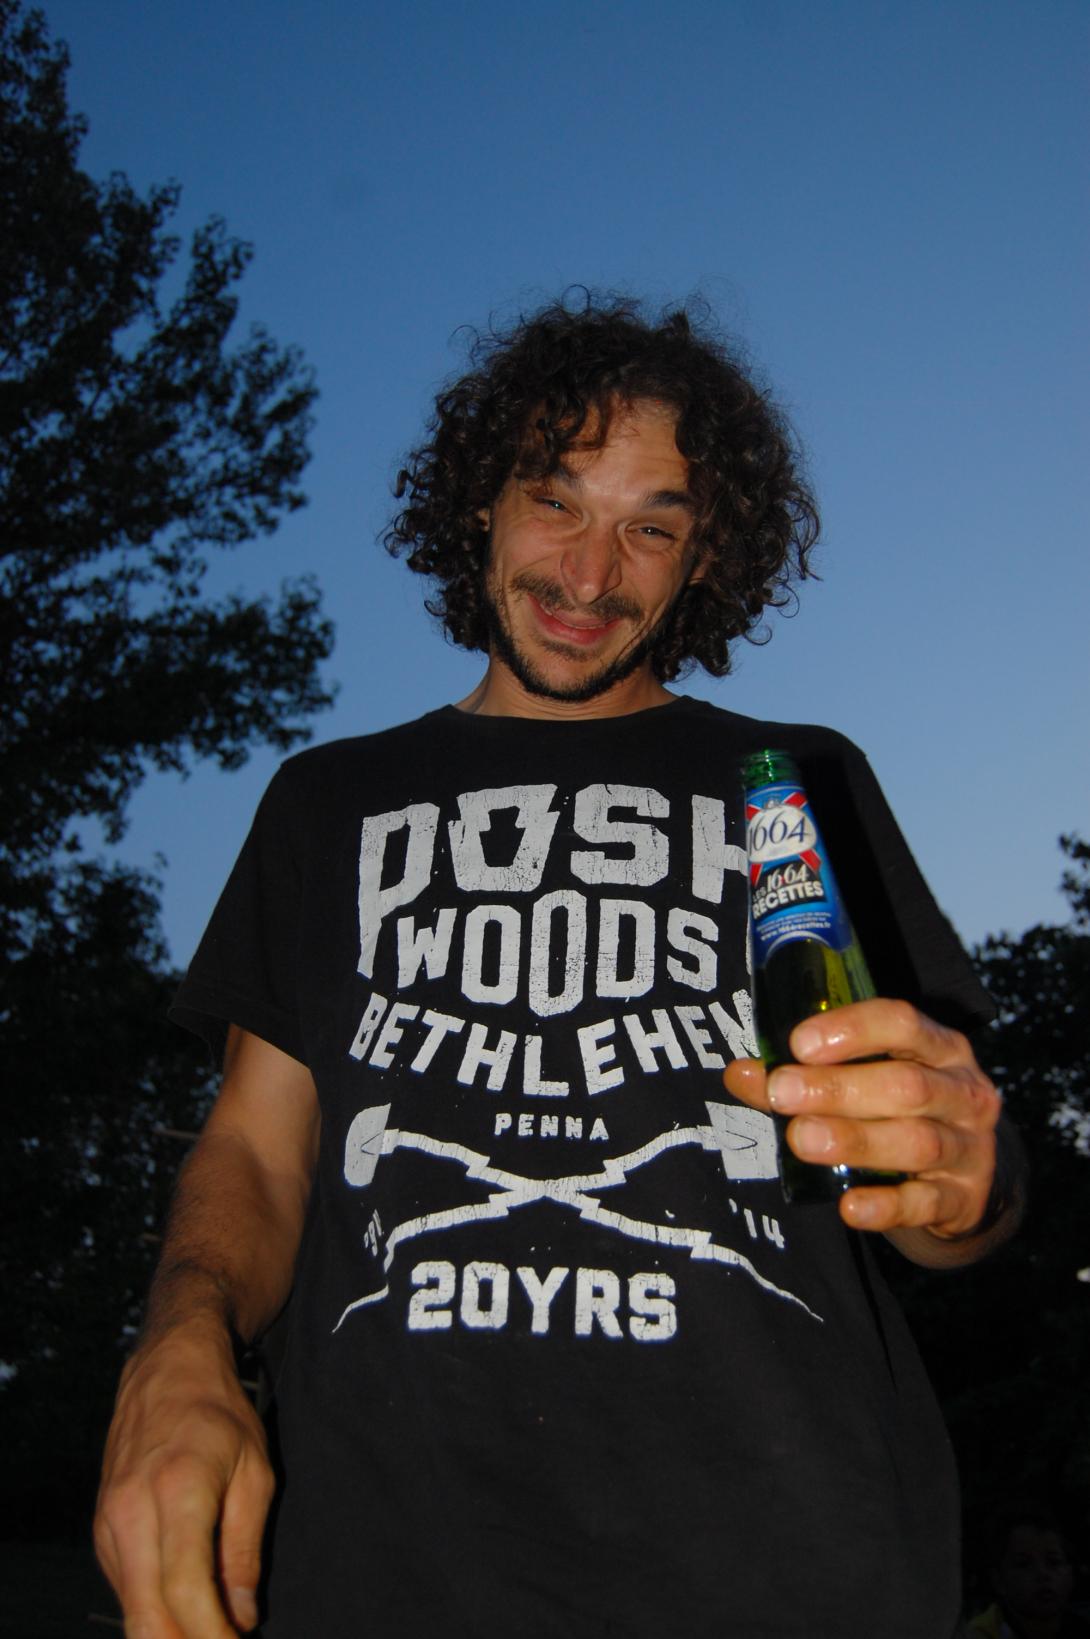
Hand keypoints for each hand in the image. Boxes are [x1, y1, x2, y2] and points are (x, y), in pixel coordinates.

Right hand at [94, 1317, 273, 1636]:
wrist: (168, 1366)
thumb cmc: (220, 1414)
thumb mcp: (255, 1471)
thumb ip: (244, 1548)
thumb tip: (241, 1618)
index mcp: (177, 1491)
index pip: (185, 1590)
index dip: (211, 1634)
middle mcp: (132, 1511)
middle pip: (146, 1615)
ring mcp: (109, 1521)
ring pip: (131, 1608)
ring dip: (168, 1632)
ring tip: (211, 1629)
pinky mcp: (101, 1528)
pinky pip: (126, 1587)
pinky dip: (153, 1608)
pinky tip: (185, 1608)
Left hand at [723, 998, 1002, 1254]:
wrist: (966, 1181)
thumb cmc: (901, 1113)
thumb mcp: (867, 1083)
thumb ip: (804, 1077)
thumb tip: (741, 1073)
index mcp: (938, 1047)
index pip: (902, 1023)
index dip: (852, 1029)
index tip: (800, 1043)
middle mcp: (962, 1092)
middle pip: (906, 1085)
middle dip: (839, 1088)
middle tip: (783, 1092)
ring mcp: (969, 1148)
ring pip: (918, 1142)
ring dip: (856, 1140)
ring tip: (803, 1139)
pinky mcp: (963, 1200)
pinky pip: (924, 1203)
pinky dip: (886, 1206)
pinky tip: (849, 1206)